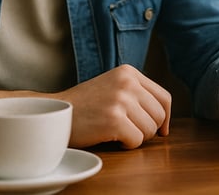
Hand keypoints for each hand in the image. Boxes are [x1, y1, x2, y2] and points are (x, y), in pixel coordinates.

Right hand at [53, 64, 170, 148]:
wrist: (53, 113)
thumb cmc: (84, 106)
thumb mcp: (112, 87)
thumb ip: (136, 94)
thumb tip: (165, 120)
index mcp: (128, 72)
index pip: (164, 97)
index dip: (165, 117)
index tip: (160, 130)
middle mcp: (127, 82)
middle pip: (159, 115)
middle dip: (148, 129)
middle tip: (129, 131)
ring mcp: (121, 100)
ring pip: (150, 130)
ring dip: (135, 137)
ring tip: (116, 132)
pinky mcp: (114, 119)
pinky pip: (136, 141)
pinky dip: (126, 145)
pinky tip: (110, 137)